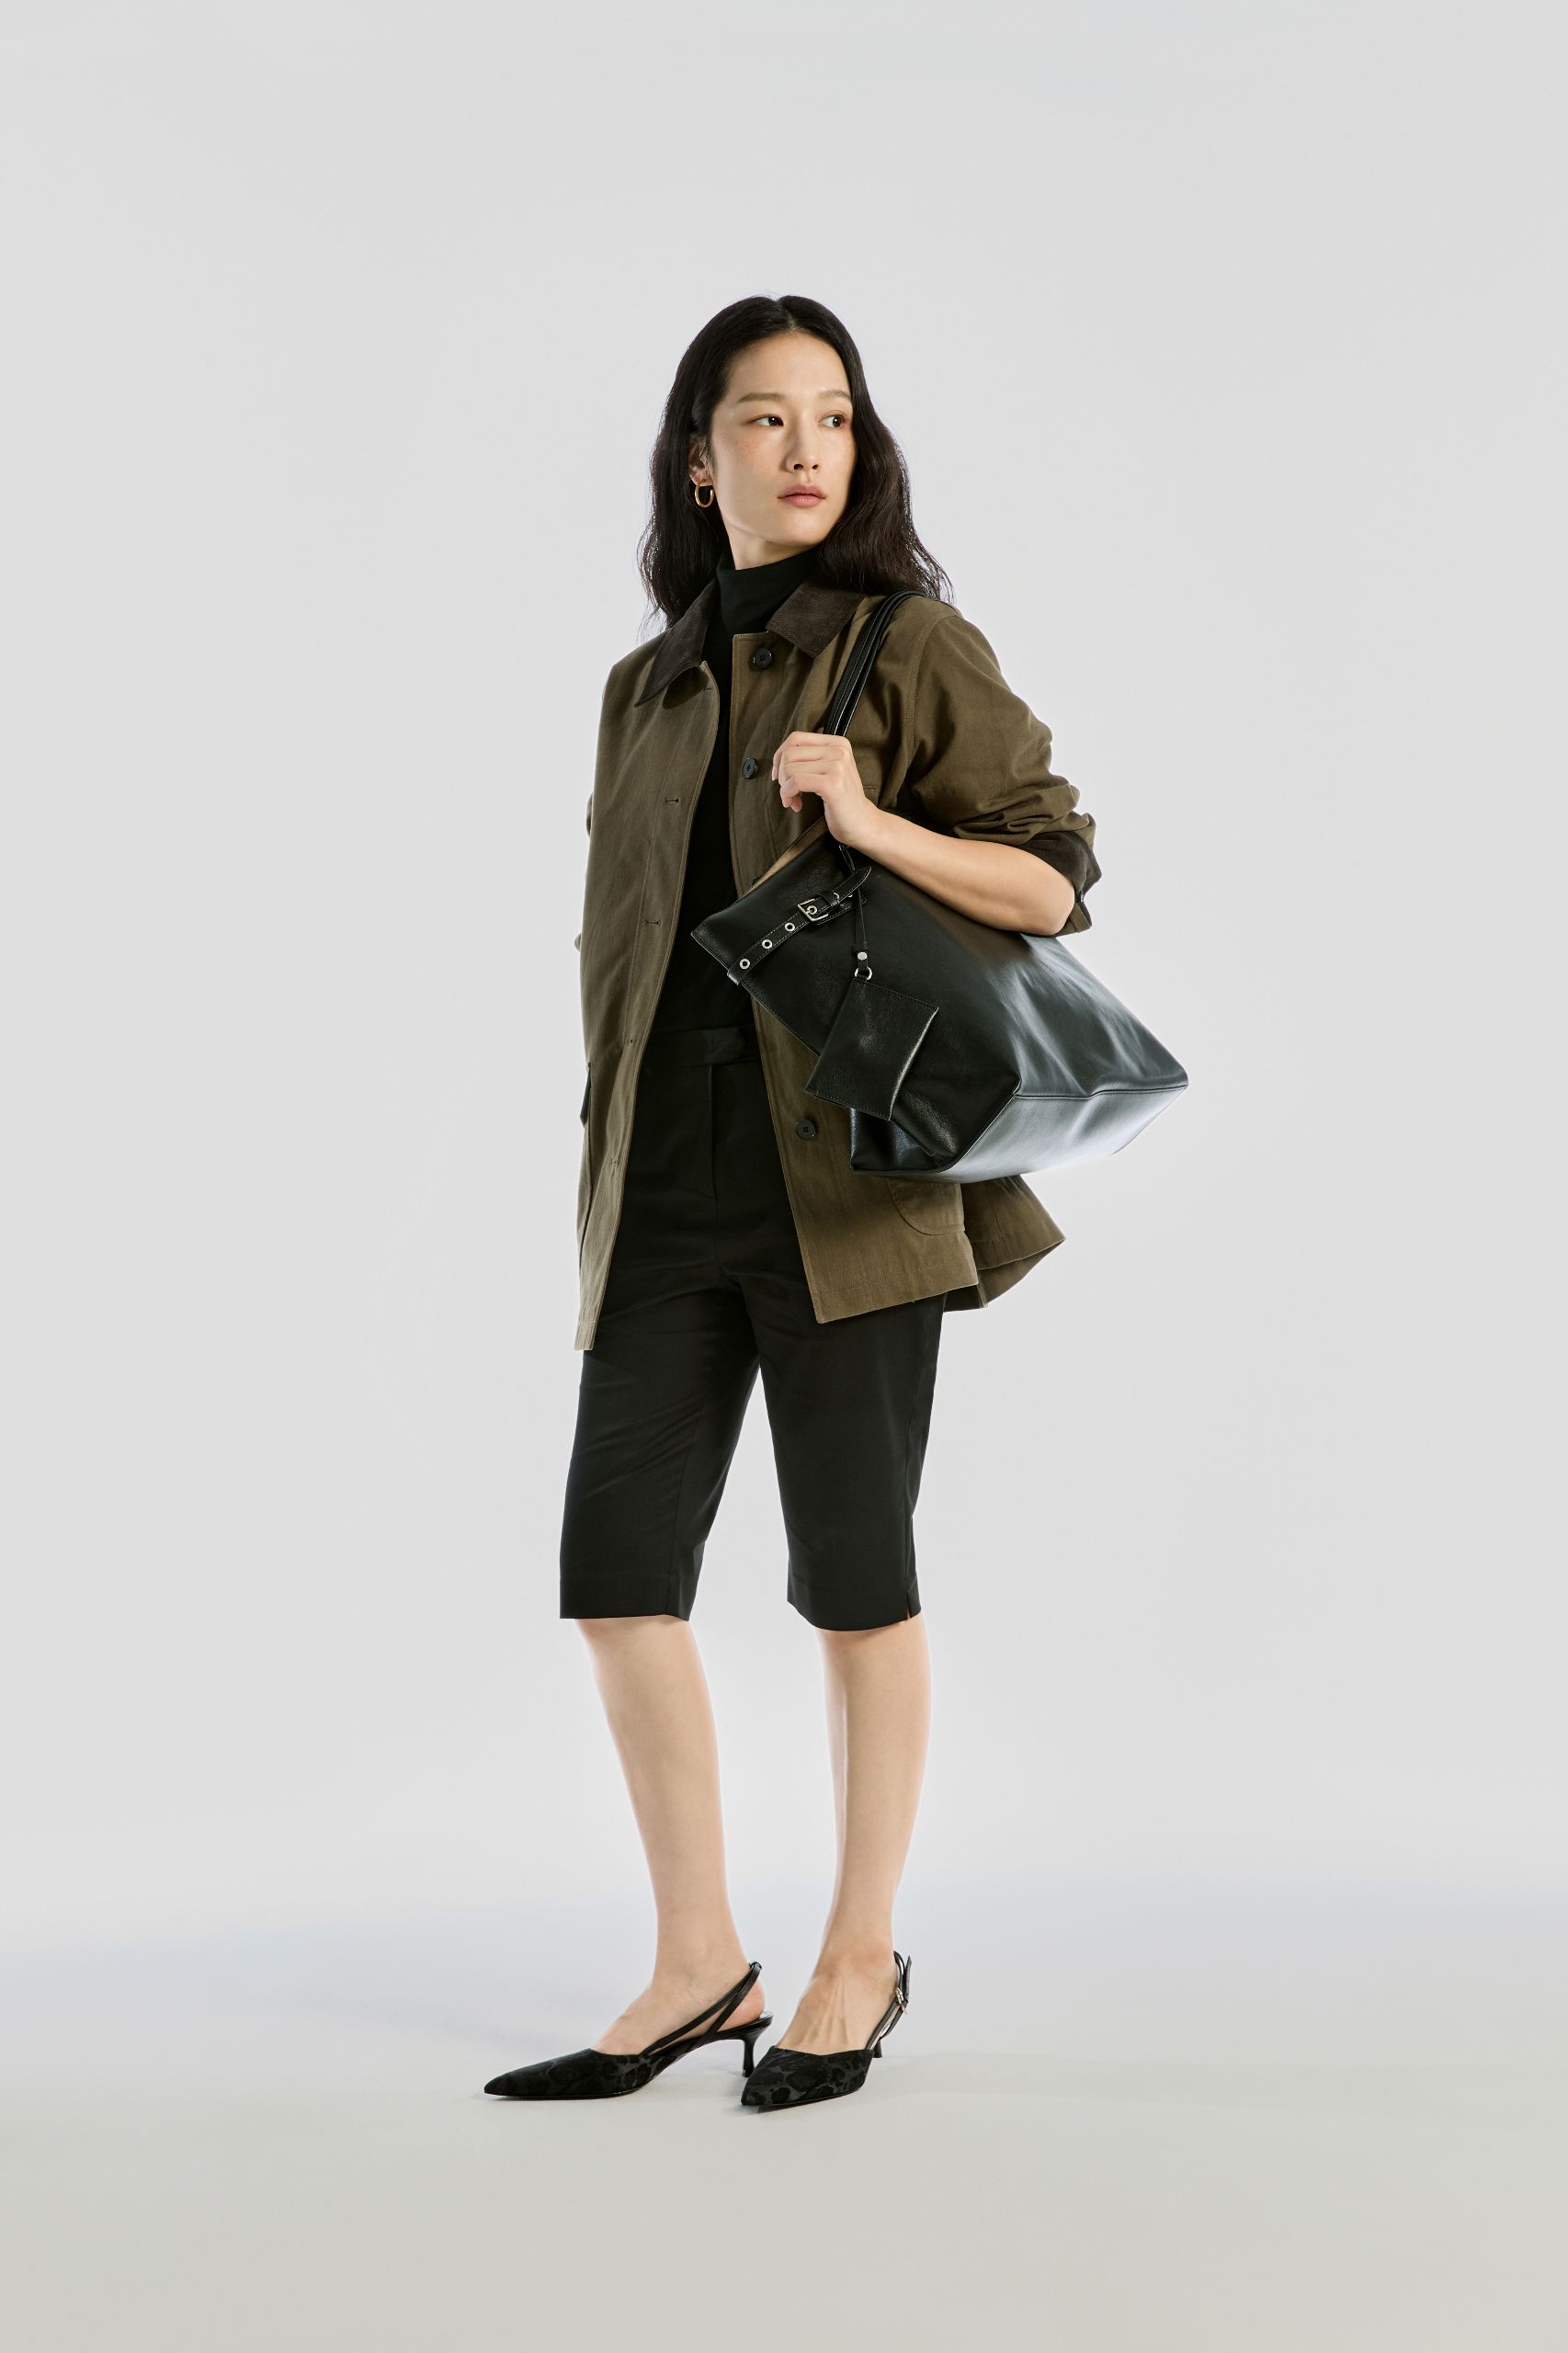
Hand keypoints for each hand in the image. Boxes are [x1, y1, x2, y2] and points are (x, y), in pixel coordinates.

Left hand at [771, 731, 883, 852]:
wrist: (862, 823)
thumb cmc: (841, 800)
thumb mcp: (828, 771)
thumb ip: (809, 759)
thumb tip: (779, 757)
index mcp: (838, 743)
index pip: (796, 738)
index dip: (780, 757)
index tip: (780, 776)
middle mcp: (839, 750)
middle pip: (790, 753)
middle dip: (782, 776)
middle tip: (789, 793)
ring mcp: (837, 766)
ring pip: (790, 768)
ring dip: (785, 789)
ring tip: (794, 801)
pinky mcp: (832, 783)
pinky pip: (796, 782)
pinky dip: (788, 795)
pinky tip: (796, 805)